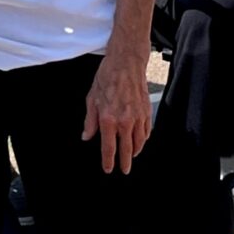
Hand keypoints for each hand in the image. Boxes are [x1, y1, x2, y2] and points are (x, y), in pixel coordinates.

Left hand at [82, 52, 151, 174]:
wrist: (126, 63)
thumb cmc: (107, 78)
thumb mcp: (91, 98)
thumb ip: (89, 121)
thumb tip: (86, 136)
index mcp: (108, 119)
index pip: (109, 147)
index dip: (108, 161)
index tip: (109, 169)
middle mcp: (124, 121)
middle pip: (126, 149)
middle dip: (125, 162)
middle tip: (125, 170)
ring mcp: (138, 117)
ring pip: (139, 142)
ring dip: (135, 151)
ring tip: (131, 156)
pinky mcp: (146, 111)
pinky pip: (146, 131)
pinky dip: (143, 139)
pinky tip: (140, 140)